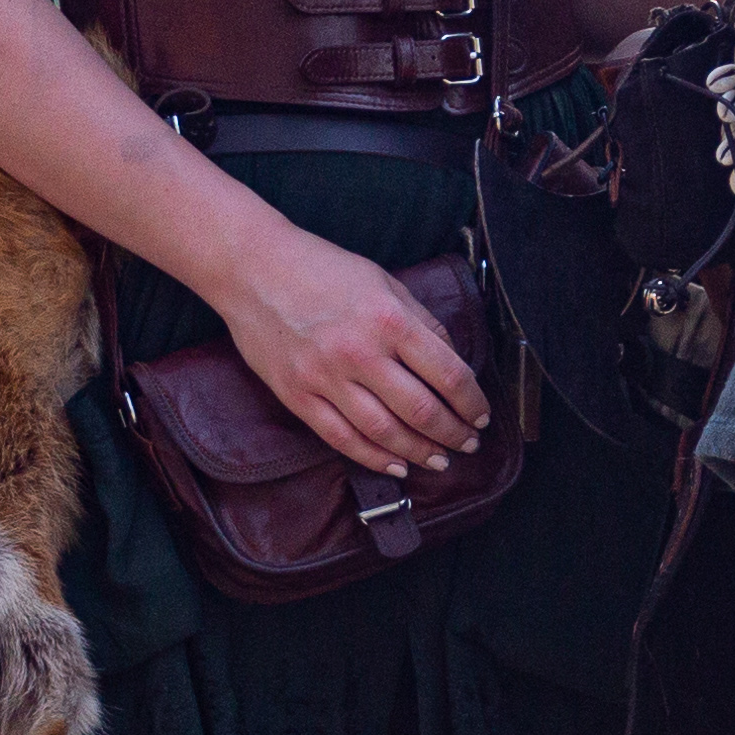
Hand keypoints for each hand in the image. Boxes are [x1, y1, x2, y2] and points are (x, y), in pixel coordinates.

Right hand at [212, 212, 489, 477]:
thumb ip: (420, 323)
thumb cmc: (322, 269)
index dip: (472, 402)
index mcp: (389, 319)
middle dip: (453, 433)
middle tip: (469, 443)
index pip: (448, 374)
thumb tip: (454, 363)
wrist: (253, 268)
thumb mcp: (384, 283)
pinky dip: (375, 458)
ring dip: (419, 452)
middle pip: (421, 410)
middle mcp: (360, 352)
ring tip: (440, 459)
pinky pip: (343, 438)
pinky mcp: (298, 395)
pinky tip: (397, 466)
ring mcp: (325, 378)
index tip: (481, 414)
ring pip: (385, 432)